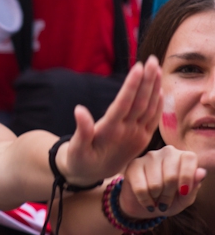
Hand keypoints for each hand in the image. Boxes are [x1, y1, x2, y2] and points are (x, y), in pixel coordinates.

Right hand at [60, 56, 162, 185]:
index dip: (132, 85)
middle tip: (151, 60)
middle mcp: (128, 133)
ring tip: (156, 67)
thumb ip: (81, 129)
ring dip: (154, 87)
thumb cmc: (80, 158)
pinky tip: (159, 89)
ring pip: (150, 108)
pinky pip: (153, 118)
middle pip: (141, 102)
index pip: (125, 104)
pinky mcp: (142, 139)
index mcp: (111, 132)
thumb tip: (79, 109)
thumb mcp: (76, 148)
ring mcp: (137, 136)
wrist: (92, 175)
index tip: (137, 68)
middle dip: (147, 80)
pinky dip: (158, 102)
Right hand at [119, 145, 205, 219]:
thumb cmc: (171, 198)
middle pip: (171, 176)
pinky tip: (148, 202)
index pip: (189, 158)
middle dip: (169, 195)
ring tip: (156, 200)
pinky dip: (146, 200)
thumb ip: (194, 186)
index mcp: (183, 156)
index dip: (187, 177)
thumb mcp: (185, 198)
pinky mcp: (133, 165)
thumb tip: (201, 172)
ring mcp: (148, 156)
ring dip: (157, 198)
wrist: (147, 204)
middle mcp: (166, 152)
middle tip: (166, 202)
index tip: (183, 192)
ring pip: (155, 184)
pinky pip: (141, 188)